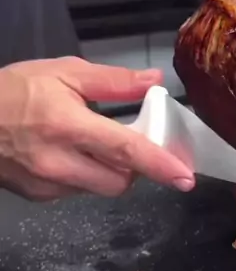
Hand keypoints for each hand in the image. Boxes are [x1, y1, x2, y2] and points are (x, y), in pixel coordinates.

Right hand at [0, 57, 194, 201]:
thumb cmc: (14, 91)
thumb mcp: (63, 73)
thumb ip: (112, 82)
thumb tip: (153, 80)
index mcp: (69, 126)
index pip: (126, 151)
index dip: (159, 165)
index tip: (185, 177)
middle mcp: (60, 163)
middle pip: (120, 182)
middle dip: (133, 167)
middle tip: (125, 142)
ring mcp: (48, 185)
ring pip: (99, 188)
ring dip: (107, 171)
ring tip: (88, 143)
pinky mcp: (38, 197)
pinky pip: (76, 191)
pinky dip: (83, 176)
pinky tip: (65, 154)